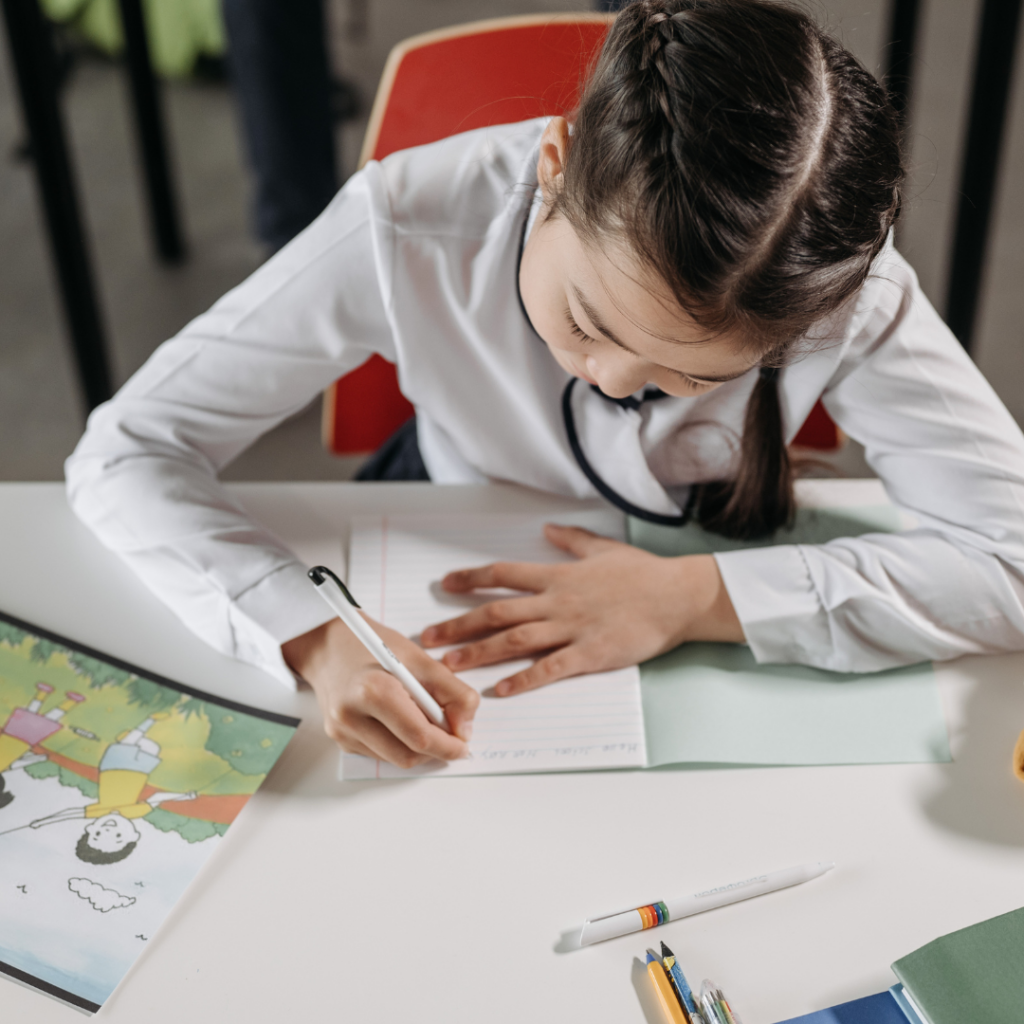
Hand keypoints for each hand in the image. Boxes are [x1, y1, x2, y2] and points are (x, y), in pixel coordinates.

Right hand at [283, 616, 479, 767]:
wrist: (328, 645)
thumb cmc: (373, 646)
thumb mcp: (419, 658)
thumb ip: (452, 691)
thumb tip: (465, 728)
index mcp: (373, 690)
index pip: (419, 736)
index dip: (448, 745)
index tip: (463, 744)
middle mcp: (352, 716)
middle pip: (408, 755)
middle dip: (435, 749)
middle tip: (450, 734)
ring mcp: (342, 731)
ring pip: (395, 759)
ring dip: (417, 748)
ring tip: (423, 719)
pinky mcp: (339, 739)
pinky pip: (380, 754)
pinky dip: (398, 743)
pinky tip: (399, 720)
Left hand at [419, 524, 742, 695]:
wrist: (678, 596)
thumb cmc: (643, 572)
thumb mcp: (603, 548)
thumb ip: (571, 540)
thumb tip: (547, 529)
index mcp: (558, 576)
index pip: (503, 574)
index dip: (471, 579)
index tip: (445, 584)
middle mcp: (558, 602)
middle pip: (497, 613)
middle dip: (458, 624)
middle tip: (428, 638)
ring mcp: (573, 628)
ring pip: (515, 641)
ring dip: (479, 653)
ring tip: (450, 666)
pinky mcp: (591, 654)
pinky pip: (551, 669)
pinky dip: (525, 680)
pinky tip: (502, 691)